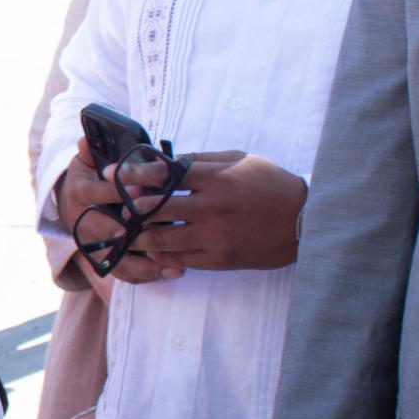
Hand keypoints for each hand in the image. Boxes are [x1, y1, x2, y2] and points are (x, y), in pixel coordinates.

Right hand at [54, 142, 179, 285]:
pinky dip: (147, 275)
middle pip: (106, 233)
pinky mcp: (105, 260)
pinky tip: (171, 271)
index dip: (116, 194)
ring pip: (116, 259)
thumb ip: (90, 151)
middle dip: (132, 236)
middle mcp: (85, 223)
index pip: (96, 193)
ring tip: (175, 264)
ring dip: (145, 264)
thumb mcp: (85, 162)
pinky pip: (124, 272)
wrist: (72, 206)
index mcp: (81, 194)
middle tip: (156, 236)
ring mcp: (95, 245)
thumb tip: (86, 139)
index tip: (138, 196)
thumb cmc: (89, 180)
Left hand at [126, 150, 307, 271]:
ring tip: (128, 231)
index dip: (133, 175)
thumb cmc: (271, 184)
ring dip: (140, 235)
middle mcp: (212, 207)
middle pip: (155, 208)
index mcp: (216, 177)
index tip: (112, 175)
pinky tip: (154, 247)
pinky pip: (179, 259)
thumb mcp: (240, 160)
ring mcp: (215, 235)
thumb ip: (202, 160)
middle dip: (129, 208)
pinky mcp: (220, 258)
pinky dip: (162, 253)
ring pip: (161, 238)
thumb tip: (168, 161)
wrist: (305, 221)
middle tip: (114, 207)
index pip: (162, 175)